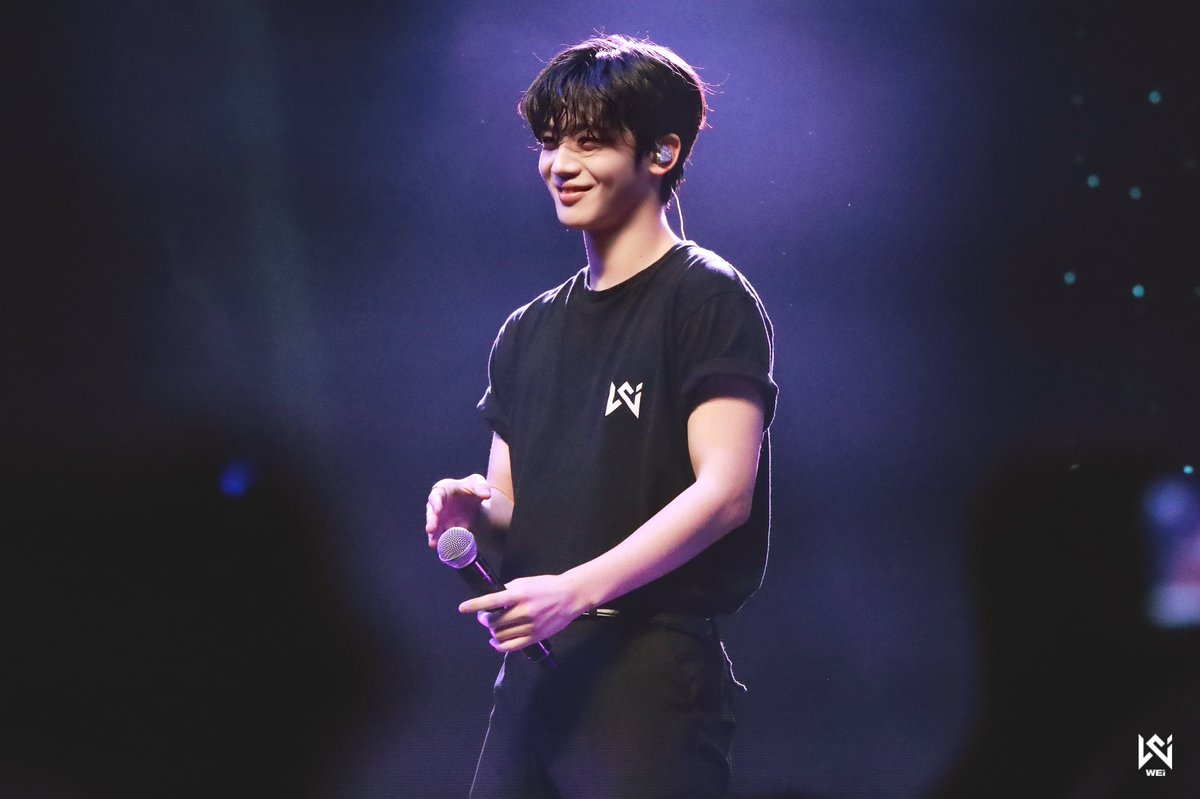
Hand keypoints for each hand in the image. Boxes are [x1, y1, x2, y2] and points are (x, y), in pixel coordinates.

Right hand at [425, 474, 490, 547]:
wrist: (473, 503)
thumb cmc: (472, 489)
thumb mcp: (477, 483)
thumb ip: (482, 487)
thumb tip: (486, 495)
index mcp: (444, 489)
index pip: (437, 494)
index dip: (436, 502)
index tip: (438, 510)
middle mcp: (438, 503)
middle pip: (432, 512)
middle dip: (431, 521)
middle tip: (430, 529)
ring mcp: (439, 517)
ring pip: (434, 526)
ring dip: (433, 535)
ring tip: (433, 544)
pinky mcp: (443, 528)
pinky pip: (440, 535)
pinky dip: (441, 541)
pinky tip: (442, 548)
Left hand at [458, 574, 587, 652]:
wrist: (571, 596)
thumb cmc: (548, 586)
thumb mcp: (526, 582)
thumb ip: (509, 590)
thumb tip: (492, 599)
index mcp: (520, 595)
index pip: (492, 601)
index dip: (475, 605)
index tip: (462, 608)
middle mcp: (524, 611)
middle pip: (493, 622)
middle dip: (484, 620)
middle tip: (484, 617)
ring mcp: (530, 626)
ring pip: (500, 635)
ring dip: (492, 632)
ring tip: (494, 627)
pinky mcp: (535, 637)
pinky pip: (511, 646)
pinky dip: (499, 646)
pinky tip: (495, 642)